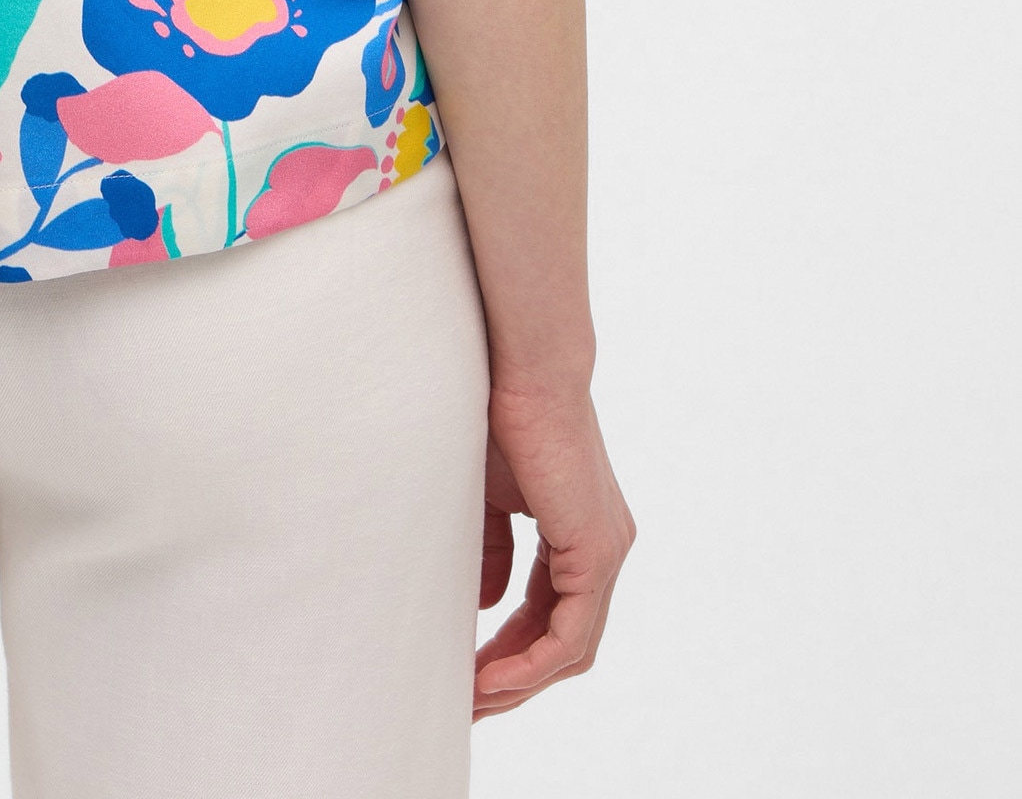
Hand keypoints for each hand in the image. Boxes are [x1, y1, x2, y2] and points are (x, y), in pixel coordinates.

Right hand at [473, 381, 634, 718]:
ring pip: (571, 648)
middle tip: (468, 704)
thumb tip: (489, 607)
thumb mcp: (492, 498)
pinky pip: (570, 634)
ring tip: (472, 700)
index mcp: (581, 533)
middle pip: (565, 643)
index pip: (551, 614)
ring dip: (520, 681)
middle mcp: (604, 550)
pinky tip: (492, 677)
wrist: (526, 369)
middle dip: (515, 679)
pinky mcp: (598, 552)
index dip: (510, 650)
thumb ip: (494, 552)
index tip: (468, 672)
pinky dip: (531, 663)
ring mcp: (606, 552)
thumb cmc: (503, 416)